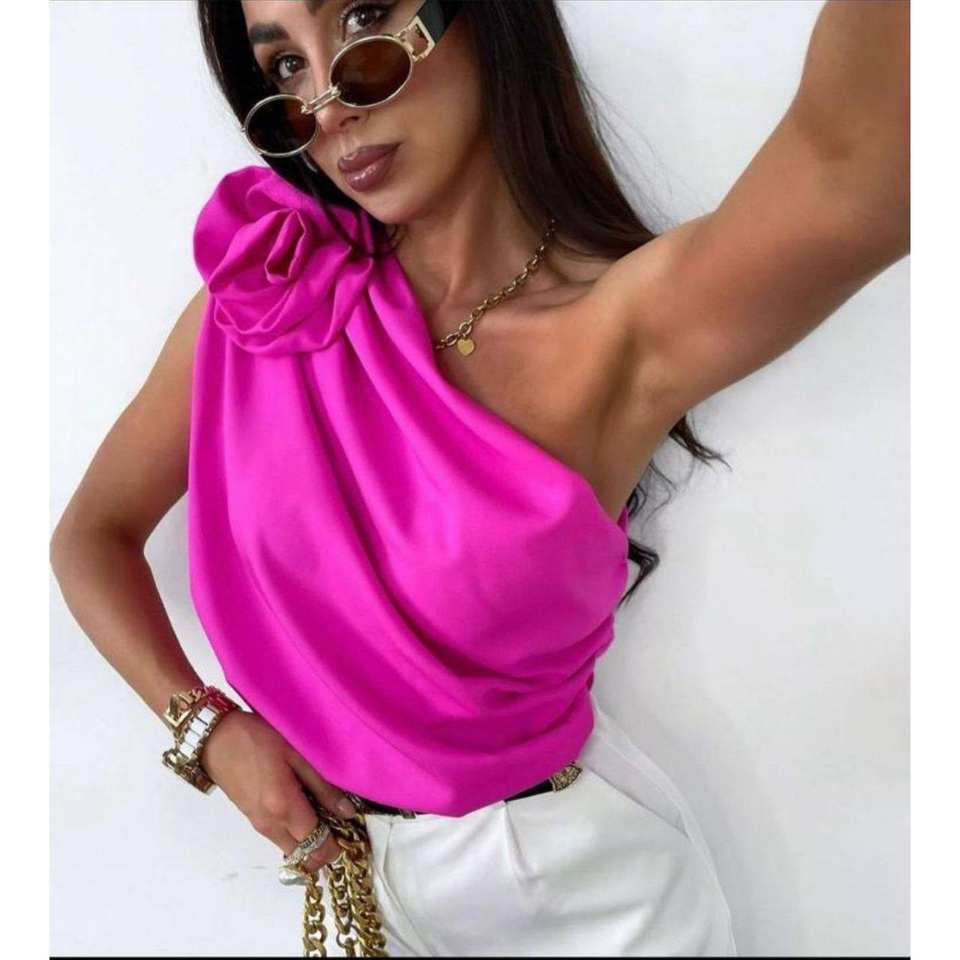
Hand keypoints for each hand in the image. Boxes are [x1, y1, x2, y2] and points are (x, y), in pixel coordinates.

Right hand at [198, 709, 359, 874]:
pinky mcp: (253, 820)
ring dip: (310, 841)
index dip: (336, 846)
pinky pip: (280, 838)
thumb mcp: (297, 754)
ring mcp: (259, 825)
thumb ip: (323, 786)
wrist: (217, 739)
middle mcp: (271, 825)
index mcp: (284, 808)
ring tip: (324, 811)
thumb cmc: (259, 739)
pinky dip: (296, 833)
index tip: (350, 830)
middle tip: (340, 823)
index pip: (317, 848)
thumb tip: (347, 813)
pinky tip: (305, 807)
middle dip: (325, 848)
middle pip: (304, 857)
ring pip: (292, 850)